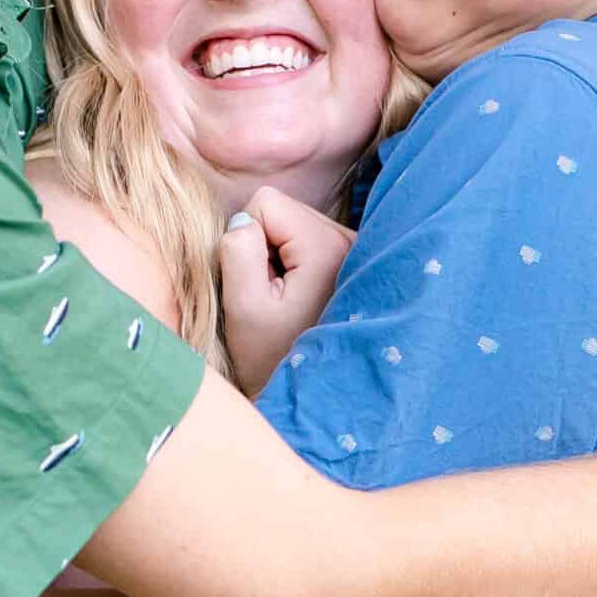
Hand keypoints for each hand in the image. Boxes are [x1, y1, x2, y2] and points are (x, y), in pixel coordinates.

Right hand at [217, 187, 354, 397]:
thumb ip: (237, 252)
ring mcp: (359, 249)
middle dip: (266, 246)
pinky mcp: (356, 260)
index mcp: (328, 247)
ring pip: (295, 224)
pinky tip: (302, 299)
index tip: (259, 283)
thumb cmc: (272, 359)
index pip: (266, 201)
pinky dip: (296, 263)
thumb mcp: (244, 309)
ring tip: (287, 301)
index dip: (247, 238)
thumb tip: (242, 219)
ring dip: (280, 256)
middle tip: (273, 296)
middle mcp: (352, 240)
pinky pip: (309, 239)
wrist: (312, 395)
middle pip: (284, 210)